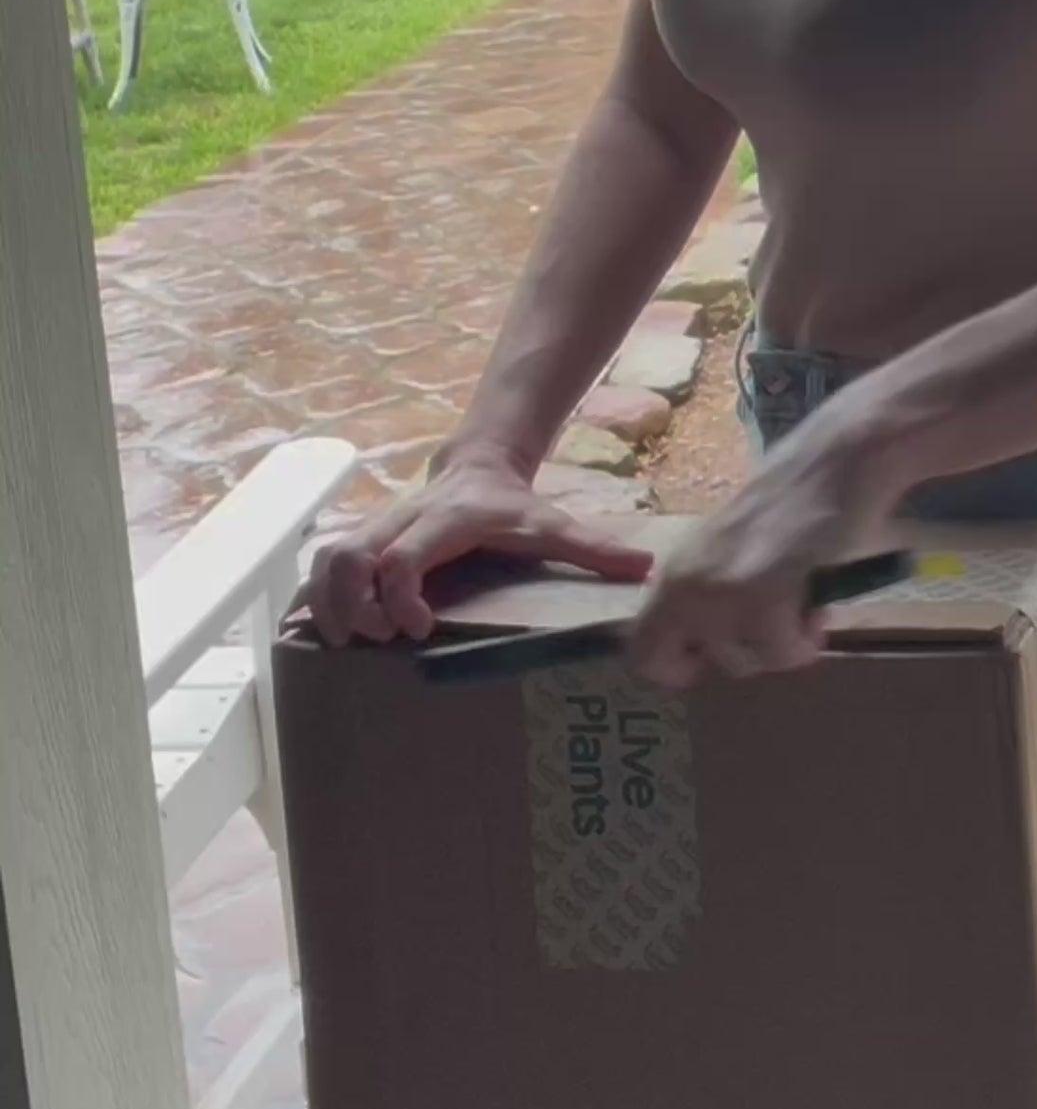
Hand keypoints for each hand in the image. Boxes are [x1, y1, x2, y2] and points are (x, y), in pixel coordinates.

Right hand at [302, 451, 654, 647]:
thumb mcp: (554, 523)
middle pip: (350, 557)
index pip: (405, 556)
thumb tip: (646, 568)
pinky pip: (321, 564)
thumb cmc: (514, 507)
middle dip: (353, 606)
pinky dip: (318, 596)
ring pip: (327, 558)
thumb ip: (594, 548)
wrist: (478, 467)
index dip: (400, 595)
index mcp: (447, 520)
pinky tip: (331, 629)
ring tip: (349, 642)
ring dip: (329, 603)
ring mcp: (377, 527)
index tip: (416, 629)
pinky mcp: (362, 537)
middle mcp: (403, 519)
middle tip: (377, 641)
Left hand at [629, 419, 893, 691]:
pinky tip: (818, 606)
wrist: (836, 460)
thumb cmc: (793, 501)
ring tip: (802, 607)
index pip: (642, 652)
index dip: (680, 666)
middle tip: (769, 627)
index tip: (724, 652)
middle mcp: (683, 583)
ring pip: (742, 663)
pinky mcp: (760, 594)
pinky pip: (782, 652)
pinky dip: (807, 640)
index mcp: (672, 571)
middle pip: (681, 665)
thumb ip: (710, 591)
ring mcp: (718, 590)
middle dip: (738, 657)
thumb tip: (706, 648)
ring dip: (779, 647)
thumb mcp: (730, 549)